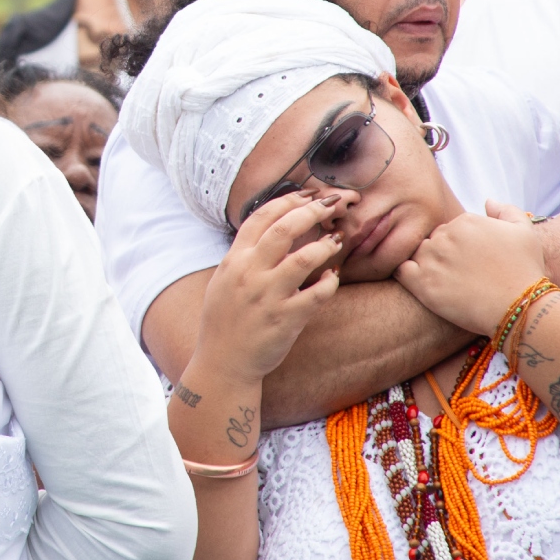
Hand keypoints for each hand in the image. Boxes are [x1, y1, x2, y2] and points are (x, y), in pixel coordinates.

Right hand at [196, 192, 341, 385]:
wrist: (223, 363)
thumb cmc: (224, 321)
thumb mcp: (224, 281)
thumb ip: (244, 255)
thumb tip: (270, 229)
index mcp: (234, 261)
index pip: (262, 217)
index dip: (288, 201)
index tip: (307, 195)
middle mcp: (250, 274)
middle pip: (285, 229)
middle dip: (313, 211)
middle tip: (331, 205)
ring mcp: (269, 297)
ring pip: (305, 258)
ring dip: (325, 246)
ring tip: (336, 240)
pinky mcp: (286, 319)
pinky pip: (317, 294)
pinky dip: (330, 282)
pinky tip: (332, 277)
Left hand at [395, 203, 545, 334]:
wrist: (519, 307)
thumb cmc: (525, 271)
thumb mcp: (524, 232)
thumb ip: (505, 210)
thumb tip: (487, 201)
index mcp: (466, 220)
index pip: (451, 228)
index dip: (460, 245)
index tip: (470, 262)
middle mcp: (446, 235)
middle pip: (434, 240)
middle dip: (443, 254)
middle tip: (459, 275)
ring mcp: (432, 258)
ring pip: (418, 254)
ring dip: (427, 265)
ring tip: (445, 283)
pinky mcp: (422, 283)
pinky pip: (401, 271)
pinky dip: (406, 275)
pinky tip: (422, 284)